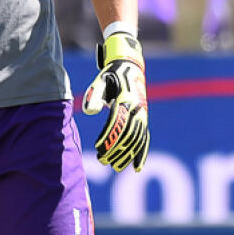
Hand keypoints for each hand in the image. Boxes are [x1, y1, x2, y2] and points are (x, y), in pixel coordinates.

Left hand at [83, 32, 149, 172]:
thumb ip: (94, 95)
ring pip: (136, 140)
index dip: (108, 138)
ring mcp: (142, 115)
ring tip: (115, 166)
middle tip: (103, 161)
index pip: (117, 124)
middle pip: (127, 135)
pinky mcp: (144, 119)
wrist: (129, 66)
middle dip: (116, 149)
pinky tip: (137, 168)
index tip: (98, 149)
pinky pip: (145, 139)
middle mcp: (136, 109)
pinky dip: (142, 154)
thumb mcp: (100, 81)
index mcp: (125, 100)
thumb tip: (89, 111)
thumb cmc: (111, 75)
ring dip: (127, 155)